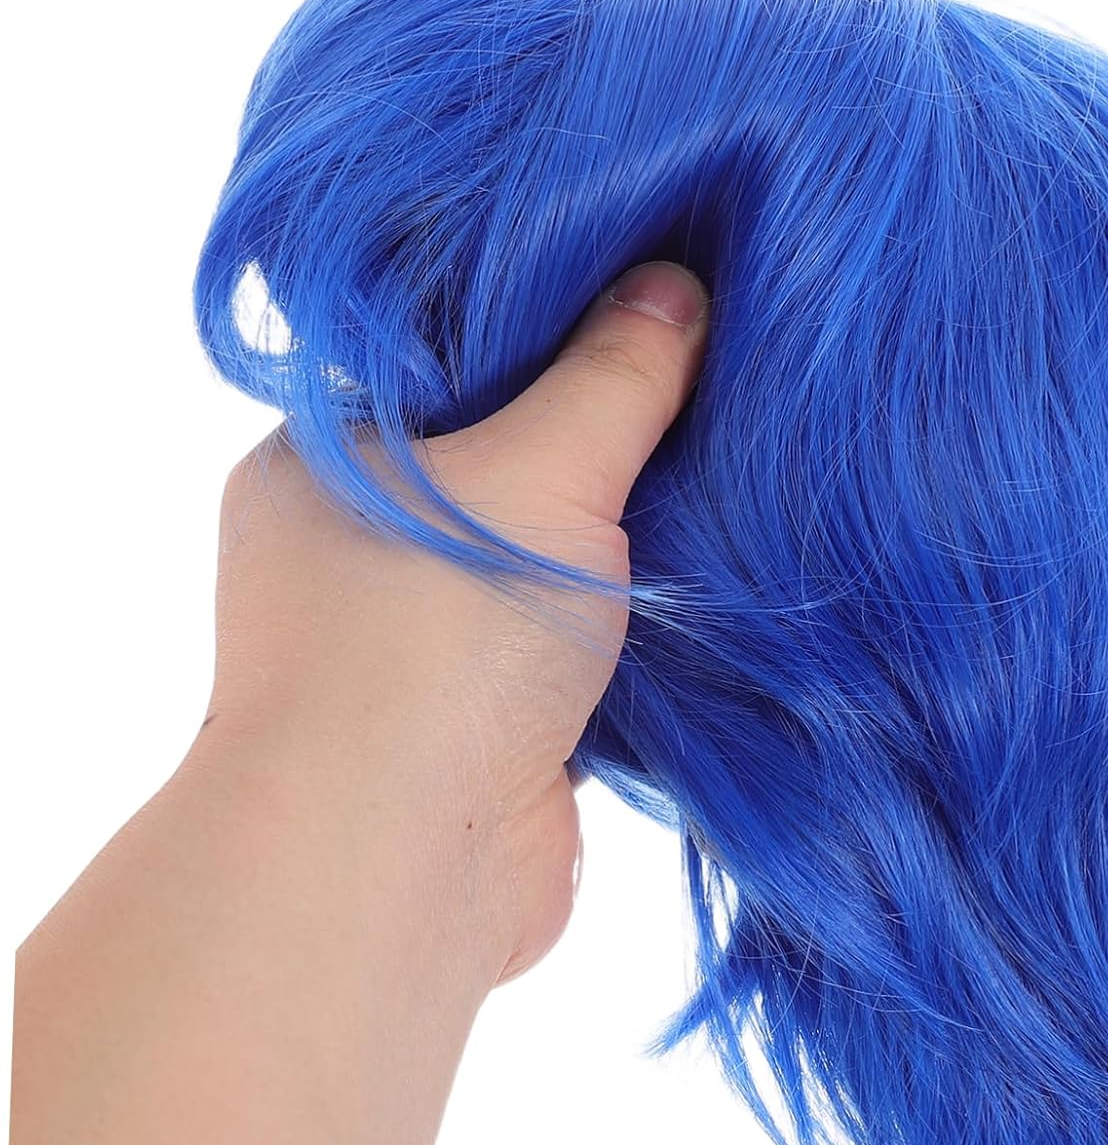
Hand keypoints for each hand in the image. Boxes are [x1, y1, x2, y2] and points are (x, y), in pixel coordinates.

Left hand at [199, 260, 709, 984]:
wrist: (402, 867)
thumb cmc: (435, 640)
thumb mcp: (537, 472)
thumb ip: (613, 376)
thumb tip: (675, 286)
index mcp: (332, 457)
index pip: (452, 353)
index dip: (558, 311)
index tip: (662, 278)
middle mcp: (368, 544)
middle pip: (512, 452)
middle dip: (611, 426)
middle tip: (721, 363)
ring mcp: (428, 638)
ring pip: (552, 554)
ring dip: (631, 532)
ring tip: (737, 457)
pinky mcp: (493, 716)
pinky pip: (579, 638)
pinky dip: (638, 617)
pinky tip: (715, 572)